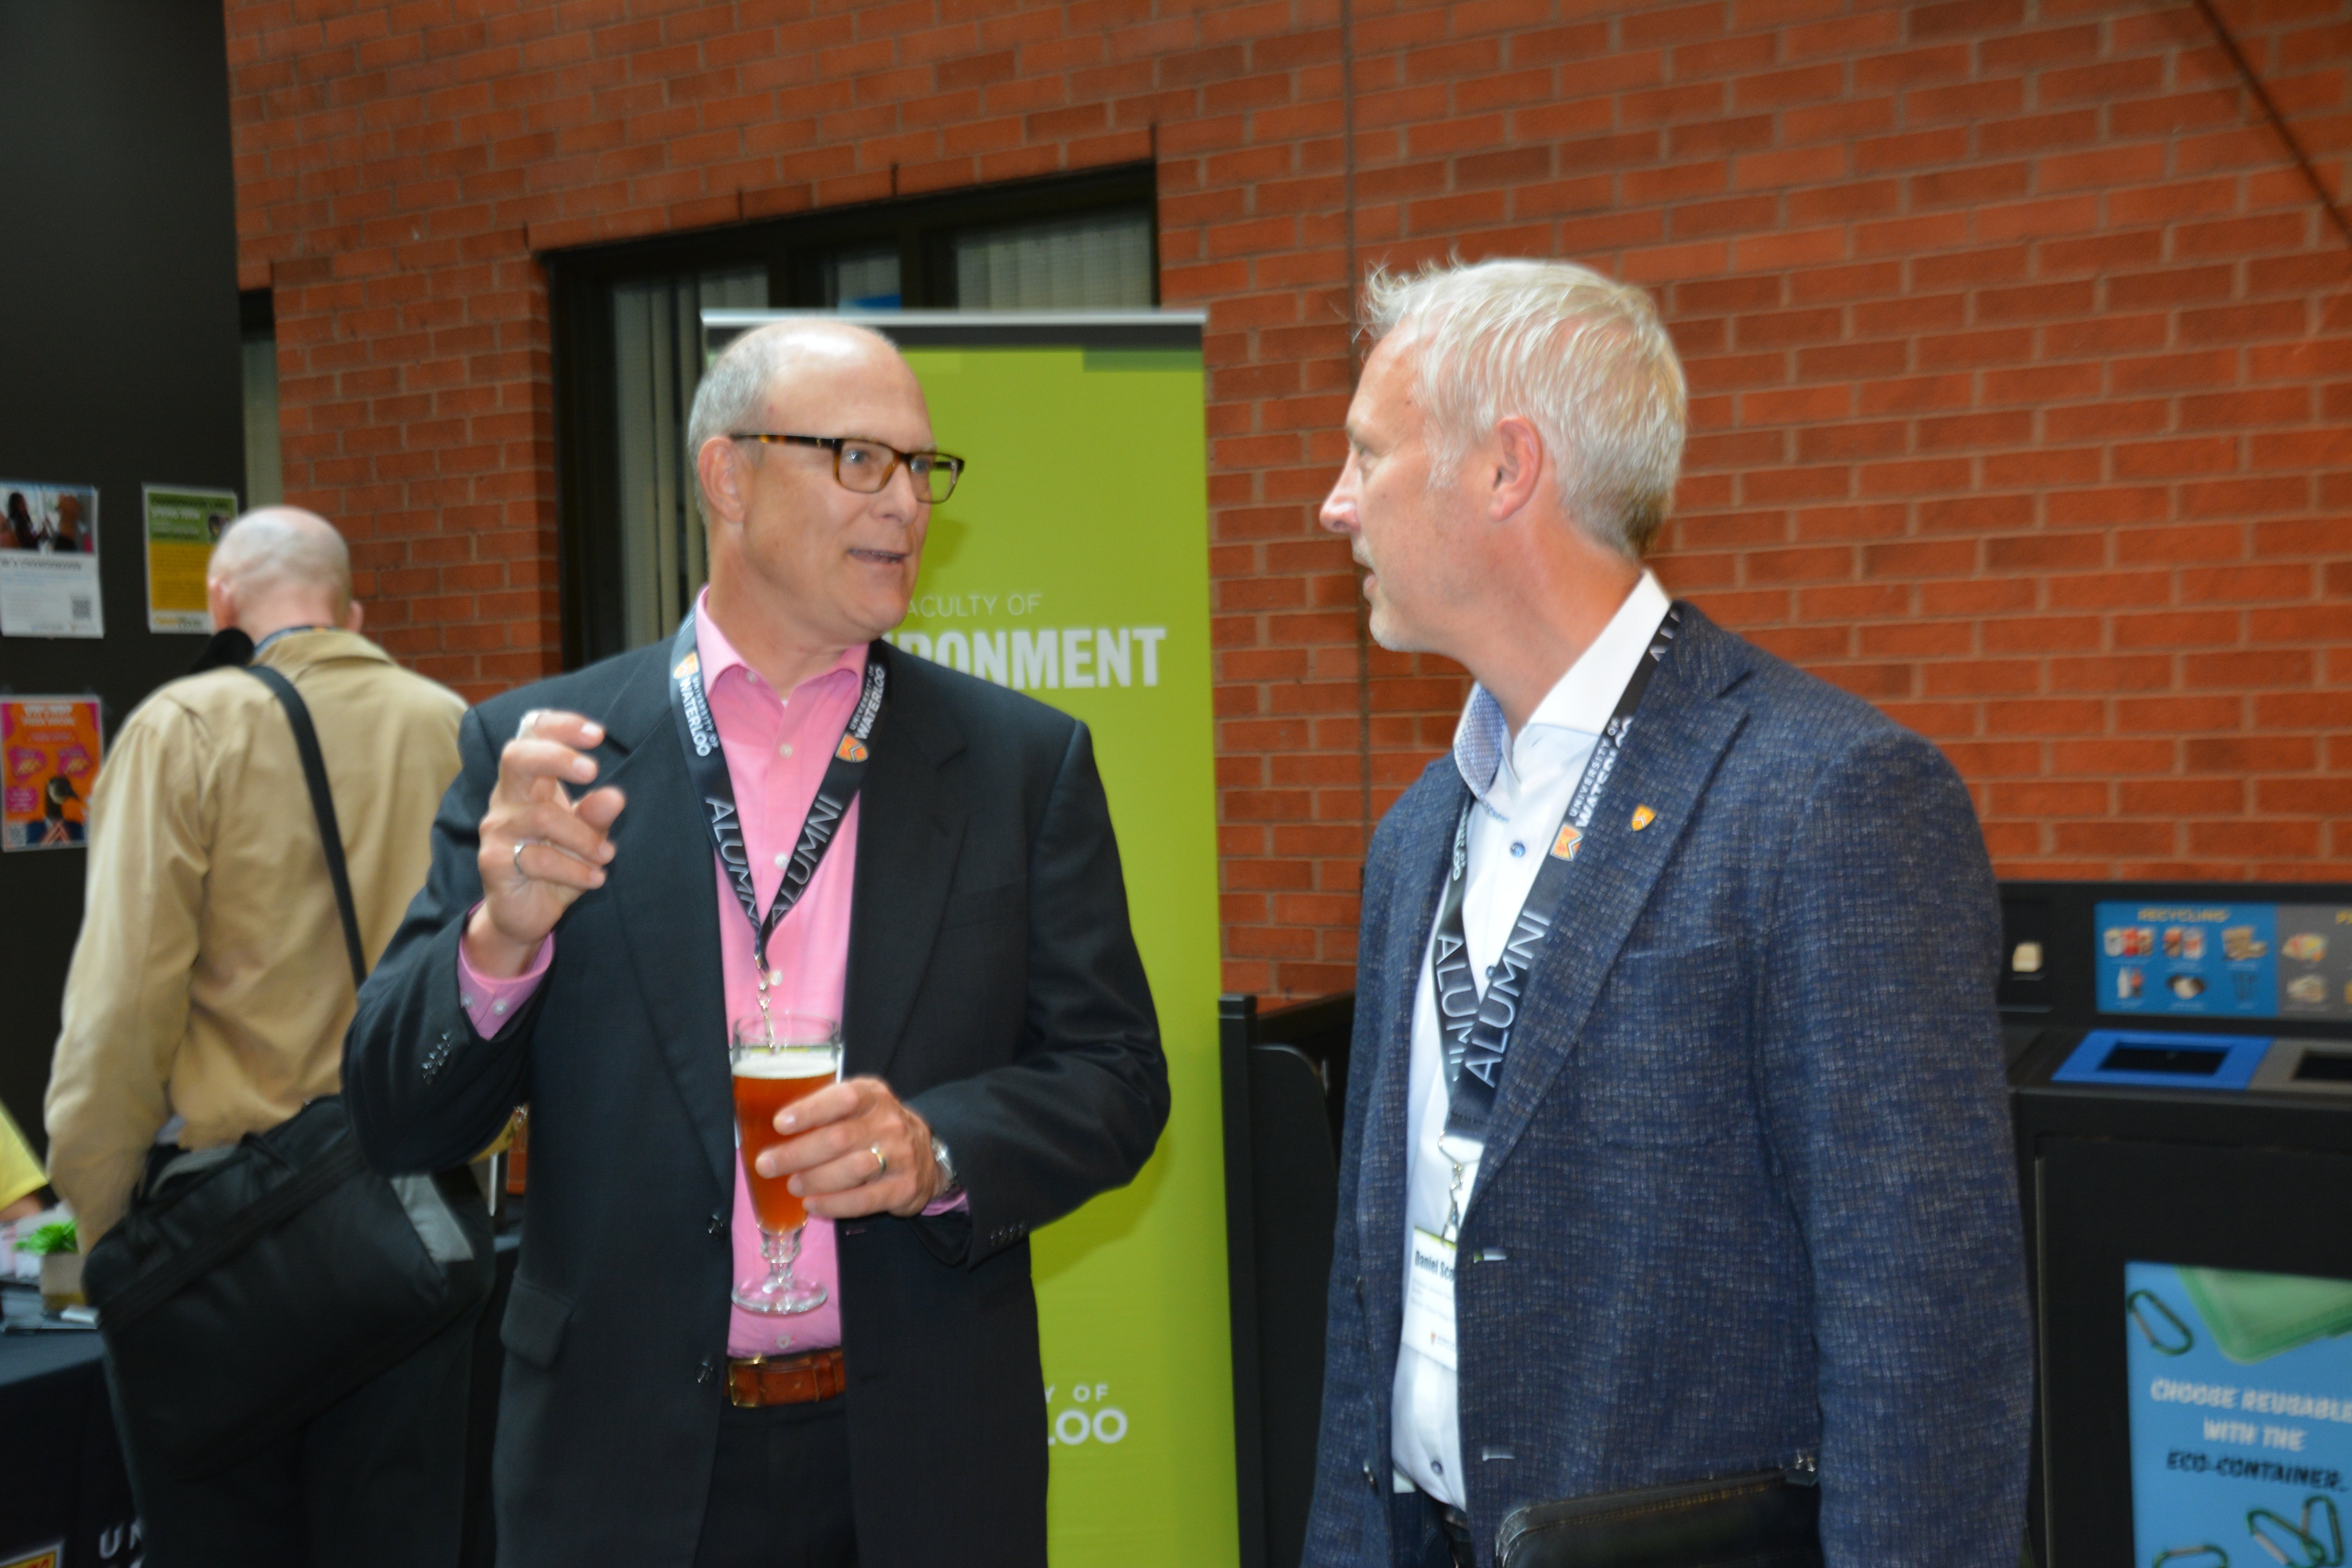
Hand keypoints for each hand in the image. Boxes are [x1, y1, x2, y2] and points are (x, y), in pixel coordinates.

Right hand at [466, 709, 626, 977]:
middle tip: (593, 770)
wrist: (524, 914)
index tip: (598, 734)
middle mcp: (507, 800)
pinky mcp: (494, 861)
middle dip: (557, 756)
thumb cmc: (557, 866)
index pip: (531, 736)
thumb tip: (615, 795)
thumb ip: (596, 816)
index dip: (559, 726)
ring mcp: (497, 829)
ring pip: (541, 817)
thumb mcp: (585, 839)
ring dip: (583, 837)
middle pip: (516, 757)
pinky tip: (595, 879)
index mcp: (529, 784)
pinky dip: (575, 869)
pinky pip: (539, 858)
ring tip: (607, 855)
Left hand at [753, 1077, 943, 1218]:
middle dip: (798, 1153)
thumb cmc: (874, 1128)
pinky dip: (834, 1204)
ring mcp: (901, 1155)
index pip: (843, 1098)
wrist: (925, 1156)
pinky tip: (813, 1205)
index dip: (810, 1110)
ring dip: (815, 1179)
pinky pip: (865, 1199)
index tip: (780, 1123)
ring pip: (853, 1169)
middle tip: (767, 1165)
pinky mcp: (904, 1187)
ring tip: (791, 1186)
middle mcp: (890, 1122)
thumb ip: (824, 1110)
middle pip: (840, 1138)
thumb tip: (765, 1125)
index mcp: (873, 1095)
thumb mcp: (858, 1107)